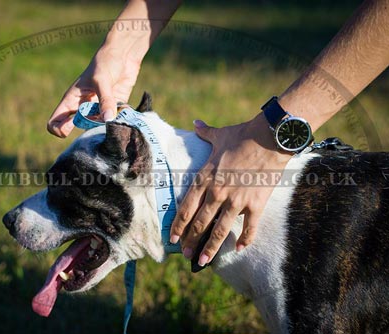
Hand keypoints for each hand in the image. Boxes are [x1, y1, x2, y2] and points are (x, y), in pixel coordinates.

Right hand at [47, 46, 141, 137]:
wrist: (124, 54)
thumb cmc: (105, 61)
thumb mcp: (102, 80)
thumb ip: (105, 100)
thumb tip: (108, 120)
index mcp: (71, 101)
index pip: (55, 123)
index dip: (60, 129)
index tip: (73, 124)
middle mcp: (83, 108)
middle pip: (79, 128)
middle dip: (89, 128)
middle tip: (100, 118)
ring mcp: (98, 110)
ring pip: (98, 128)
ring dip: (106, 125)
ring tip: (115, 112)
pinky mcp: (114, 109)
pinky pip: (114, 122)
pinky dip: (119, 121)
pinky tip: (124, 110)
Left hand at [170, 113, 292, 266]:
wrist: (269, 138)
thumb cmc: (242, 135)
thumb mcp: (219, 135)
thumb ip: (204, 133)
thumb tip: (195, 123)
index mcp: (205, 178)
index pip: (186, 207)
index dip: (178, 225)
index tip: (172, 238)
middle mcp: (217, 193)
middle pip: (200, 223)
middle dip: (191, 240)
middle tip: (185, 254)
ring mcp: (236, 201)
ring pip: (220, 230)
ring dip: (210, 248)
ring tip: (203, 261)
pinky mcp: (256, 204)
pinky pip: (249, 227)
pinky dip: (245, 240)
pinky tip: (239, 249)